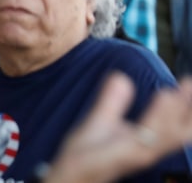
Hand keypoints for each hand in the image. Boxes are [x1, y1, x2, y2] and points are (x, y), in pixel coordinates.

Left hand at [46, 72, 191, 182]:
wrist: (68, 172)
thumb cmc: (87, 155)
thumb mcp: (101, 121)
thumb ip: (112, 101)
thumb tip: (120, 76)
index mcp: (146, 141)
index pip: (175, 123)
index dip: (185, 104)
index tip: (190, 81)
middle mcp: (147, 149)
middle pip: (179, 130)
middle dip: (189, 108)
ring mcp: (137, 154)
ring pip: (168, 133)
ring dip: (176, 110)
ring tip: (181, 88)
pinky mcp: (124, 156)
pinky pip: (148, 138)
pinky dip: (158, 118)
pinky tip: (164, 97)